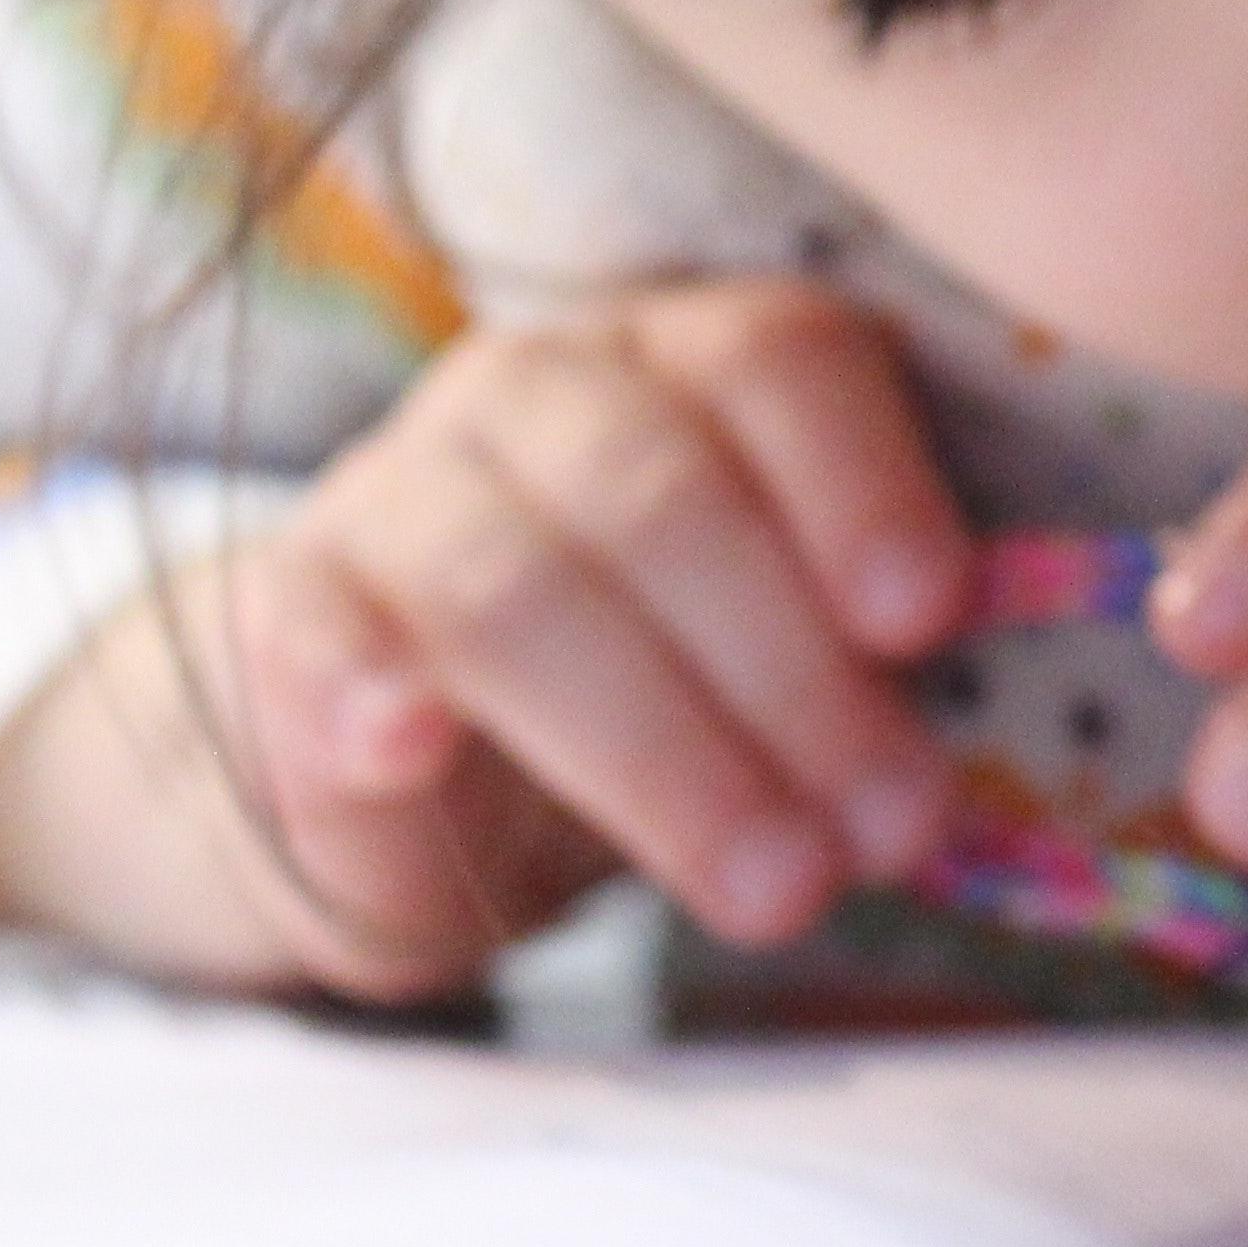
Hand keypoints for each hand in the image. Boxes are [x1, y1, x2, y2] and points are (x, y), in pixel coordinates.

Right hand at [0, 274, 972, 995]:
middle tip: (890, 828)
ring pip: (515, 582)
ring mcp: (402, 485)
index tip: (931, 621)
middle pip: (662, 494)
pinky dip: (368, 682)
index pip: (782, 360)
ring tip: (772, 887)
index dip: (862, 484)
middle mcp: (546, 388)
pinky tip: (412, 748)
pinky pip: (321, 627)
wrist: (430, 754)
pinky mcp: (292, 606)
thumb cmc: (673, 682)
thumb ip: (876, 661)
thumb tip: (955, 769)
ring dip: (658, 747)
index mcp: (698, 359)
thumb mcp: (794, 652)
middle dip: (791, 675)